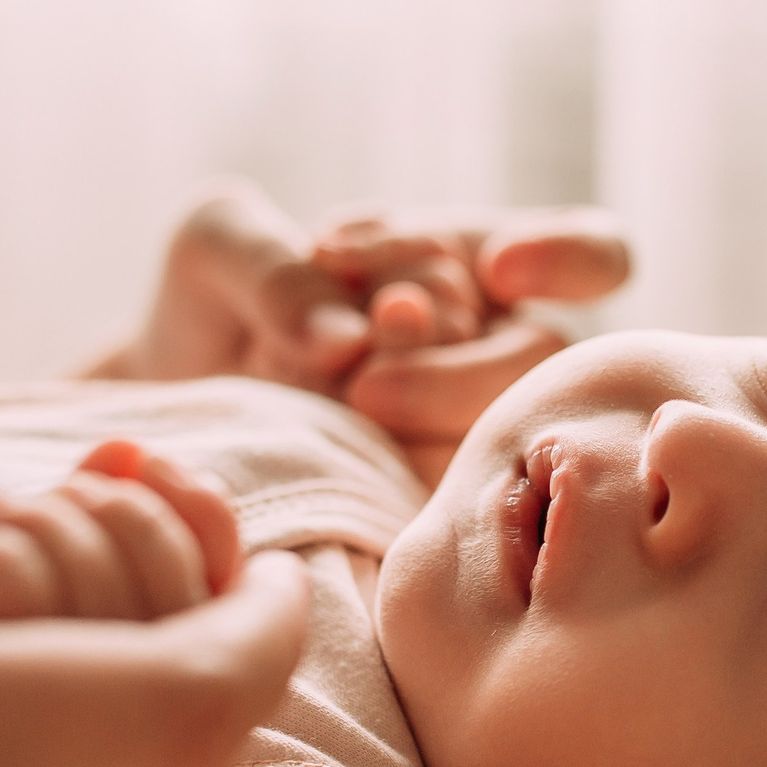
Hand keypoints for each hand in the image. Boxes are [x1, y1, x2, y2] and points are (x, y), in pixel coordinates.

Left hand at [96, 179, 630, 485]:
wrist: (174, 425)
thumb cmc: (215, 314)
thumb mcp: (216, 249)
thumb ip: (268, 261)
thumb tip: (345, 342)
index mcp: (478, 266)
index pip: (592, 255)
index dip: (570, 257)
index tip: (500, 271)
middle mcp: (498, 352)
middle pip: (547, 356)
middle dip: (459, 366)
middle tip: (364, 381)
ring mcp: (483, 438)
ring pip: (517, 437)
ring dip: (433, 419)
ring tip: (347, 409)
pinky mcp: (449, 516)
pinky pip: (472, 518)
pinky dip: (408, 484)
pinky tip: (349, 466)